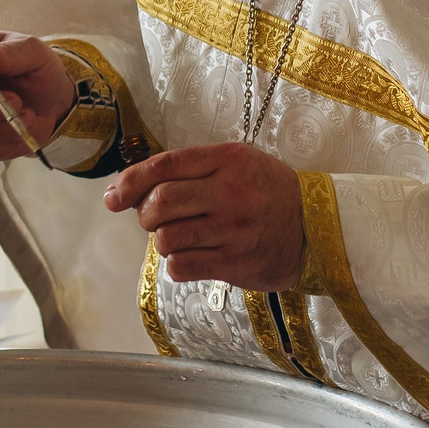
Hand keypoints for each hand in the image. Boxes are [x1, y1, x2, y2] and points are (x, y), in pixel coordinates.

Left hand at [104, 144, 304, 290]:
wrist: (315, 229)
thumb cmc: (267, 193)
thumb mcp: (237, 164)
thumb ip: (190, 169)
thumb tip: (131, 189)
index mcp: (228, 160)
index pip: (165, 166)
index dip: (130, 182)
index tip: (113, 196)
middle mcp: (230, 193)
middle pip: (160, 203)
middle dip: (144, 214)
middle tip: (153, 219)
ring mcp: (233, 230)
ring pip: (167, 238)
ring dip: (163, 241)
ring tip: (180, 237)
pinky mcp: (235, 263)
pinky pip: (181, 266)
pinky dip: (177, 264)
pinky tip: (193, 256)